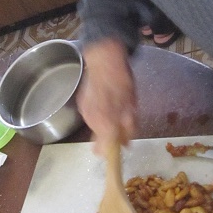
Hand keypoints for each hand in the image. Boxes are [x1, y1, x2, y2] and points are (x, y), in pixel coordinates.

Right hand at [77, 38, 136, 154]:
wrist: (103, 58)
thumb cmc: (121, 81)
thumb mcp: (131, 104)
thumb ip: (129, 125)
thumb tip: (127, 144)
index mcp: (105, 121)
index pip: (106, 148)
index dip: (112, 154)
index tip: (118, 154)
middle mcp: (92, 120)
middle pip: (100, 139)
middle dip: (112, 137)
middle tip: (124, 128)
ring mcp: (84, 112)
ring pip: (96, 127)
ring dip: (106, 125)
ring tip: (117, 112)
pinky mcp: (81, 104)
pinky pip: (92, 116)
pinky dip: (100, 115)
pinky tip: (107, 104)